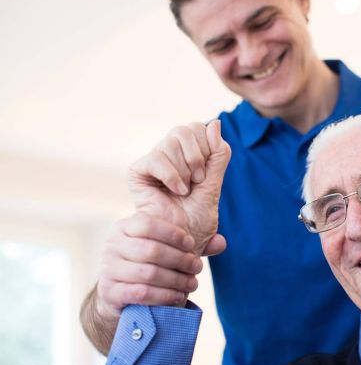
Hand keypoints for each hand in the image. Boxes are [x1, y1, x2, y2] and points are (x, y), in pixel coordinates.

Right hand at [96, 212, 201, 317]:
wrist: (121, 294)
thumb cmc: (150, 264)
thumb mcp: (168, 250)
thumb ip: (193, 245)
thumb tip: (221, 243)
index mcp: (125, 227)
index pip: (147, 223)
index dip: (173, 233)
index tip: (191, 244)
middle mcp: (112, 245)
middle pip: (151, 249)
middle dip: (180, 260)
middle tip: (198, 268)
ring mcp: (108, 268)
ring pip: (148, 272)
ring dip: (176, 280)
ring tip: (192, 284)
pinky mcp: (109, 291)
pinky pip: (140, 293)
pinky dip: (164, 295)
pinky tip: (178, 297)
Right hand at [127, 120, 230, 254]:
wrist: (180, 241)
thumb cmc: (197, 217)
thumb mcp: (215, 184)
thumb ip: (218, 155)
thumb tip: (215, 123)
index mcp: (189, 153)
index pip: (198, 127)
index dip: (208, 147)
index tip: (206, 174)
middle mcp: (170, 153)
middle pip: (185, 129)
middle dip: (198, 157)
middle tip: (197, 181)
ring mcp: (154, 161)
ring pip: (172, 141)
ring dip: (186, 170)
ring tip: (185, 191)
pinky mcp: (138, 171)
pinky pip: (157, 158)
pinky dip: (172, 176)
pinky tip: (177, 191)